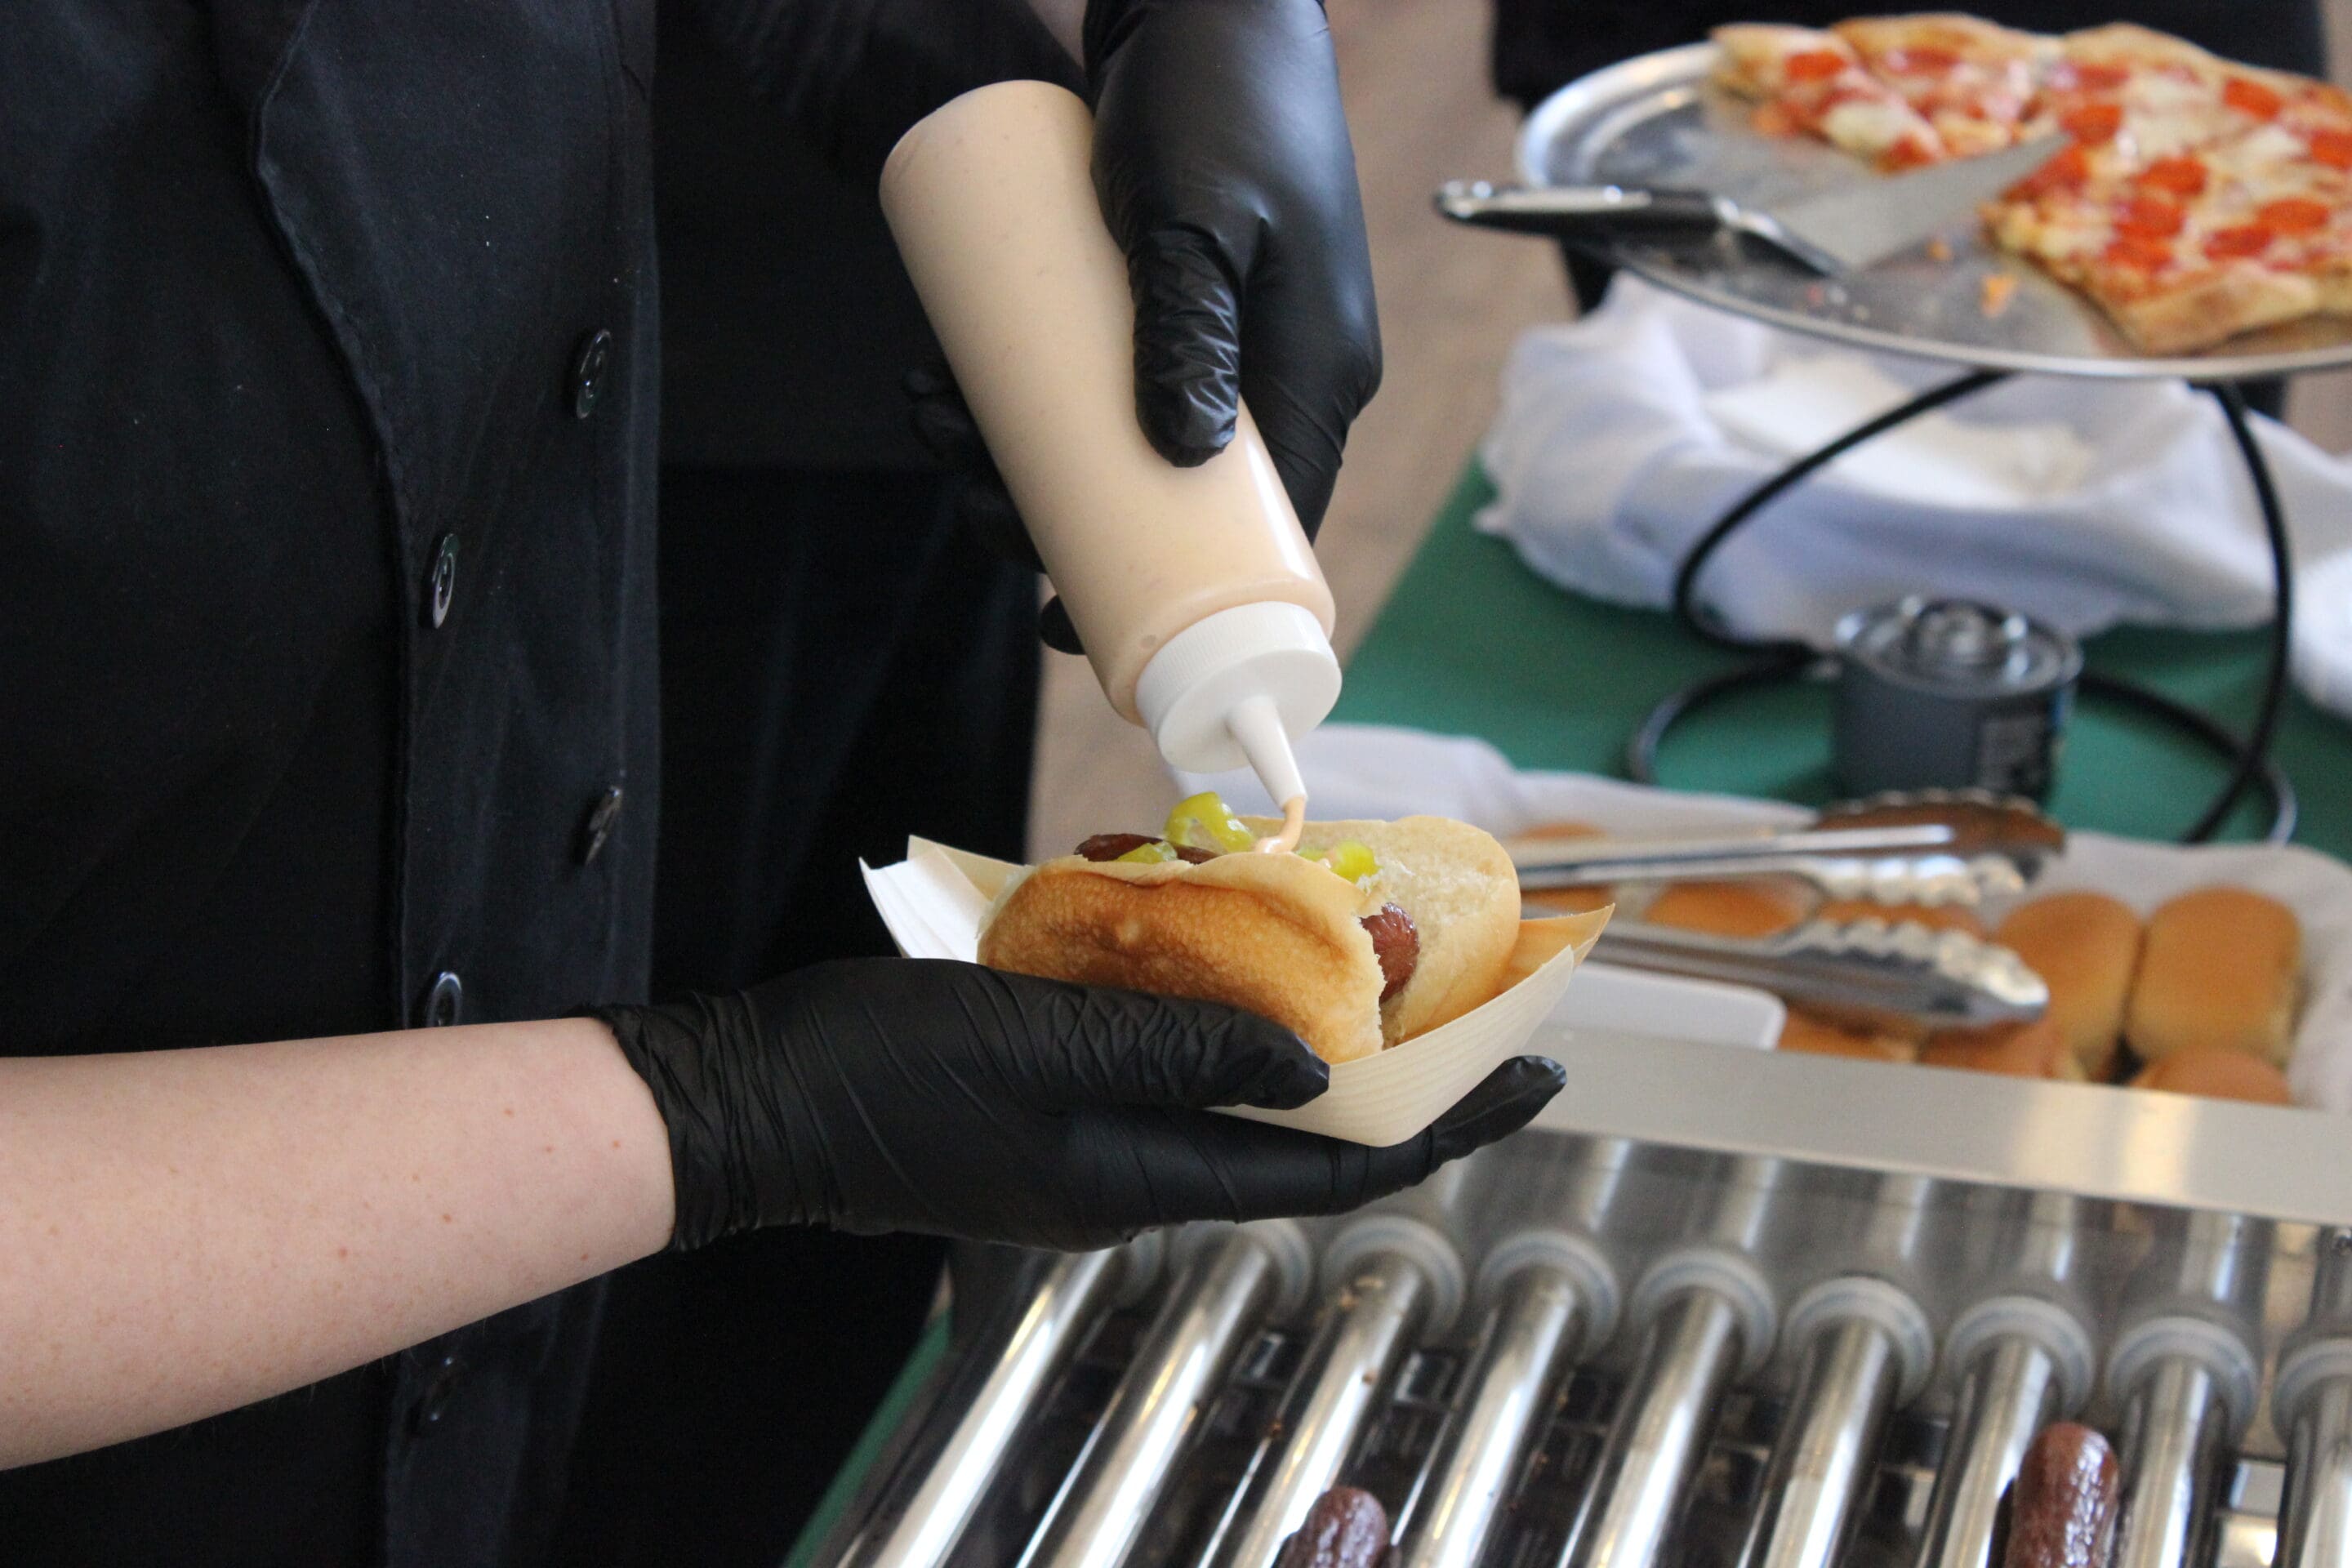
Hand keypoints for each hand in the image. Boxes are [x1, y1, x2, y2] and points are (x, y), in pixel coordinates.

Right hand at [597, 959, 1561, 1251]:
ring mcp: (1093, 1140)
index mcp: (1147, 1178)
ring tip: (1383, 963)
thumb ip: (1183, 1052)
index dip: (1446, 1121)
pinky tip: (1233, 952)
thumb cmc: (888, 1075)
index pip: (1336, 1166)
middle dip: (1404, 1073)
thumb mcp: (1044, 1047)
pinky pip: (1172, 1059)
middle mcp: (1137, 1172)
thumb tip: (1321, 1068)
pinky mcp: (1052, 1098)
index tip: (1536, 1074)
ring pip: (1241, 1091)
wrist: (756, 1099)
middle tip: (1485, 1005)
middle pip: (1305, 1131)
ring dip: (1316, 1033)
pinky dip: (1221, 1010)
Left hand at [909, 0, 1379, 650]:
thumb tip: (1178, 456)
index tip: (1067, 626)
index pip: (1267, 535)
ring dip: (1017, 456)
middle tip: (964, 488)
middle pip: (1170, 504)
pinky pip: (1096, 388)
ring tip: (933, 414)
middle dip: (1053, 513)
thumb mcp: (1198, 217)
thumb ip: (1190, 332)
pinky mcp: (1164, 311)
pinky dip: (1024, 399)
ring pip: (1117, 450)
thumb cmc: (1218, 91)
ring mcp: (1218, 345)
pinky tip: (951, 383)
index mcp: (1316, 373)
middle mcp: (1274, 375)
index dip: (1172, 602)